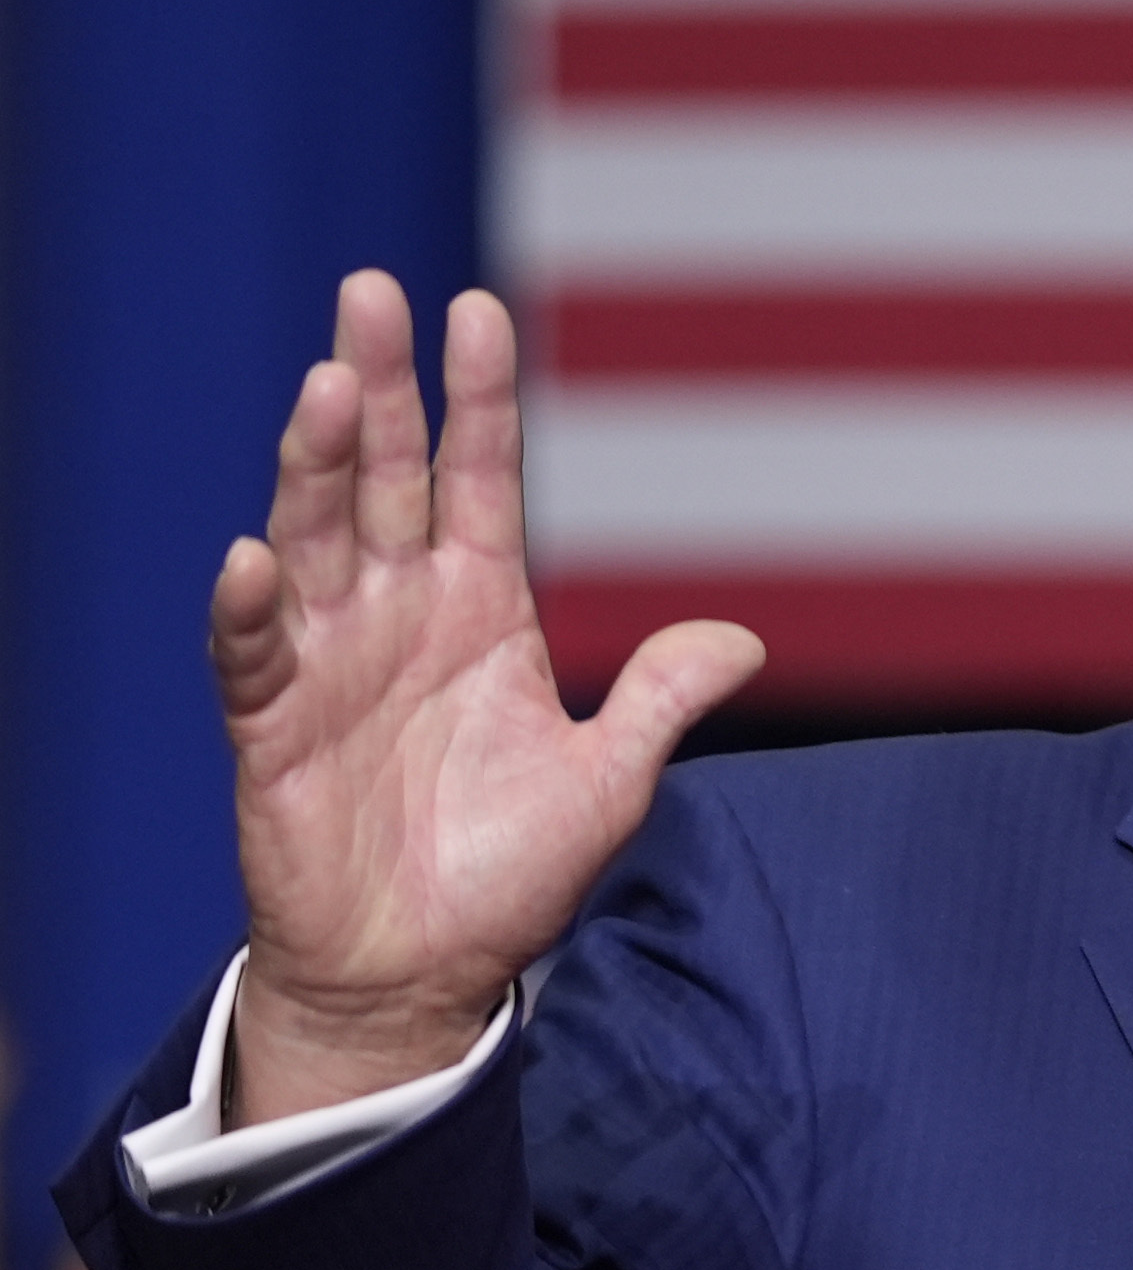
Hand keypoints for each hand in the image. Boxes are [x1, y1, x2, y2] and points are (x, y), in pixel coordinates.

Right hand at [215, 273, 762, 1125]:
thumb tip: (742, 641)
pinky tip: (254, 557)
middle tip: (370, 294)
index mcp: (482, 609)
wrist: (424, 975)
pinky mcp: (274, 727)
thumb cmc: (509, 873)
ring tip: (331, 389)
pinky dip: (252, 606)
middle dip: (381, 387)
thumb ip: (659, 699)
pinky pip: (256, 653)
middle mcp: (401, 614)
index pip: (478, 478)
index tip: (478, 309)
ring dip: (318, 465)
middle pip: (385, 477)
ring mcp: (332, 663)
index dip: (477, 399)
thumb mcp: (609, 780)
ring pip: (316, 537)